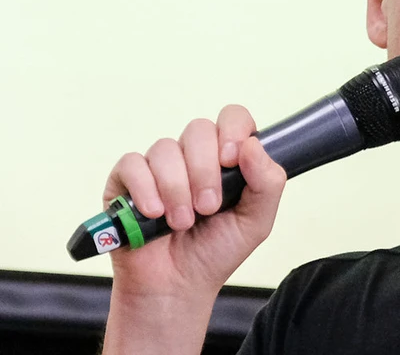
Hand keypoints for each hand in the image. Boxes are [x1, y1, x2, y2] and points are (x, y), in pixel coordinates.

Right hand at [102, 104, 286, 300]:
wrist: (177, 286)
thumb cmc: (217, 250)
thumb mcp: (257, 220)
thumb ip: (267, 182)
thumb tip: (252, 144)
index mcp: (227, 157)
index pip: (233, 117)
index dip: (232, 130)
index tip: (231, 160)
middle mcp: (193, 155)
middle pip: (198, 129)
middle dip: (206, 171)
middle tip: (208, 208)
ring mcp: (159, 165)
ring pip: (166, 148)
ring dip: (177, 189)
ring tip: (182, 222)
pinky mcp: (126, 181)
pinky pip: (133, 164)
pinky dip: (145, 190)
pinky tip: (154, 213)